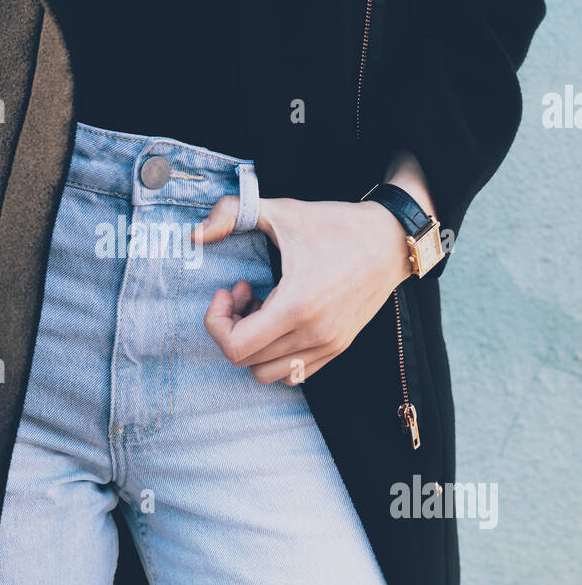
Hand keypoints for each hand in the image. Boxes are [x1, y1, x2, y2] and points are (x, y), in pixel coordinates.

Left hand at [195, 194, 412, 383]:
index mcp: (297, 307)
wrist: (391, 240)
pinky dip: (276, 354)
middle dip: (232, 327)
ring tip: (262, 308)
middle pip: (246, 362)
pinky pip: (293, 373)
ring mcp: (328, 346)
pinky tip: (281, 318)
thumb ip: (232, 213)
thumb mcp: (282, 211)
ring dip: (254, 345)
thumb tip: (194, 234)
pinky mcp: (337, 349)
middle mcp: (313, 335)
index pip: (235, 347)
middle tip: (243, 292)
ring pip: (268, 374)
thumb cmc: (336, 225)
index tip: (228, 289)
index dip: (217, 322)